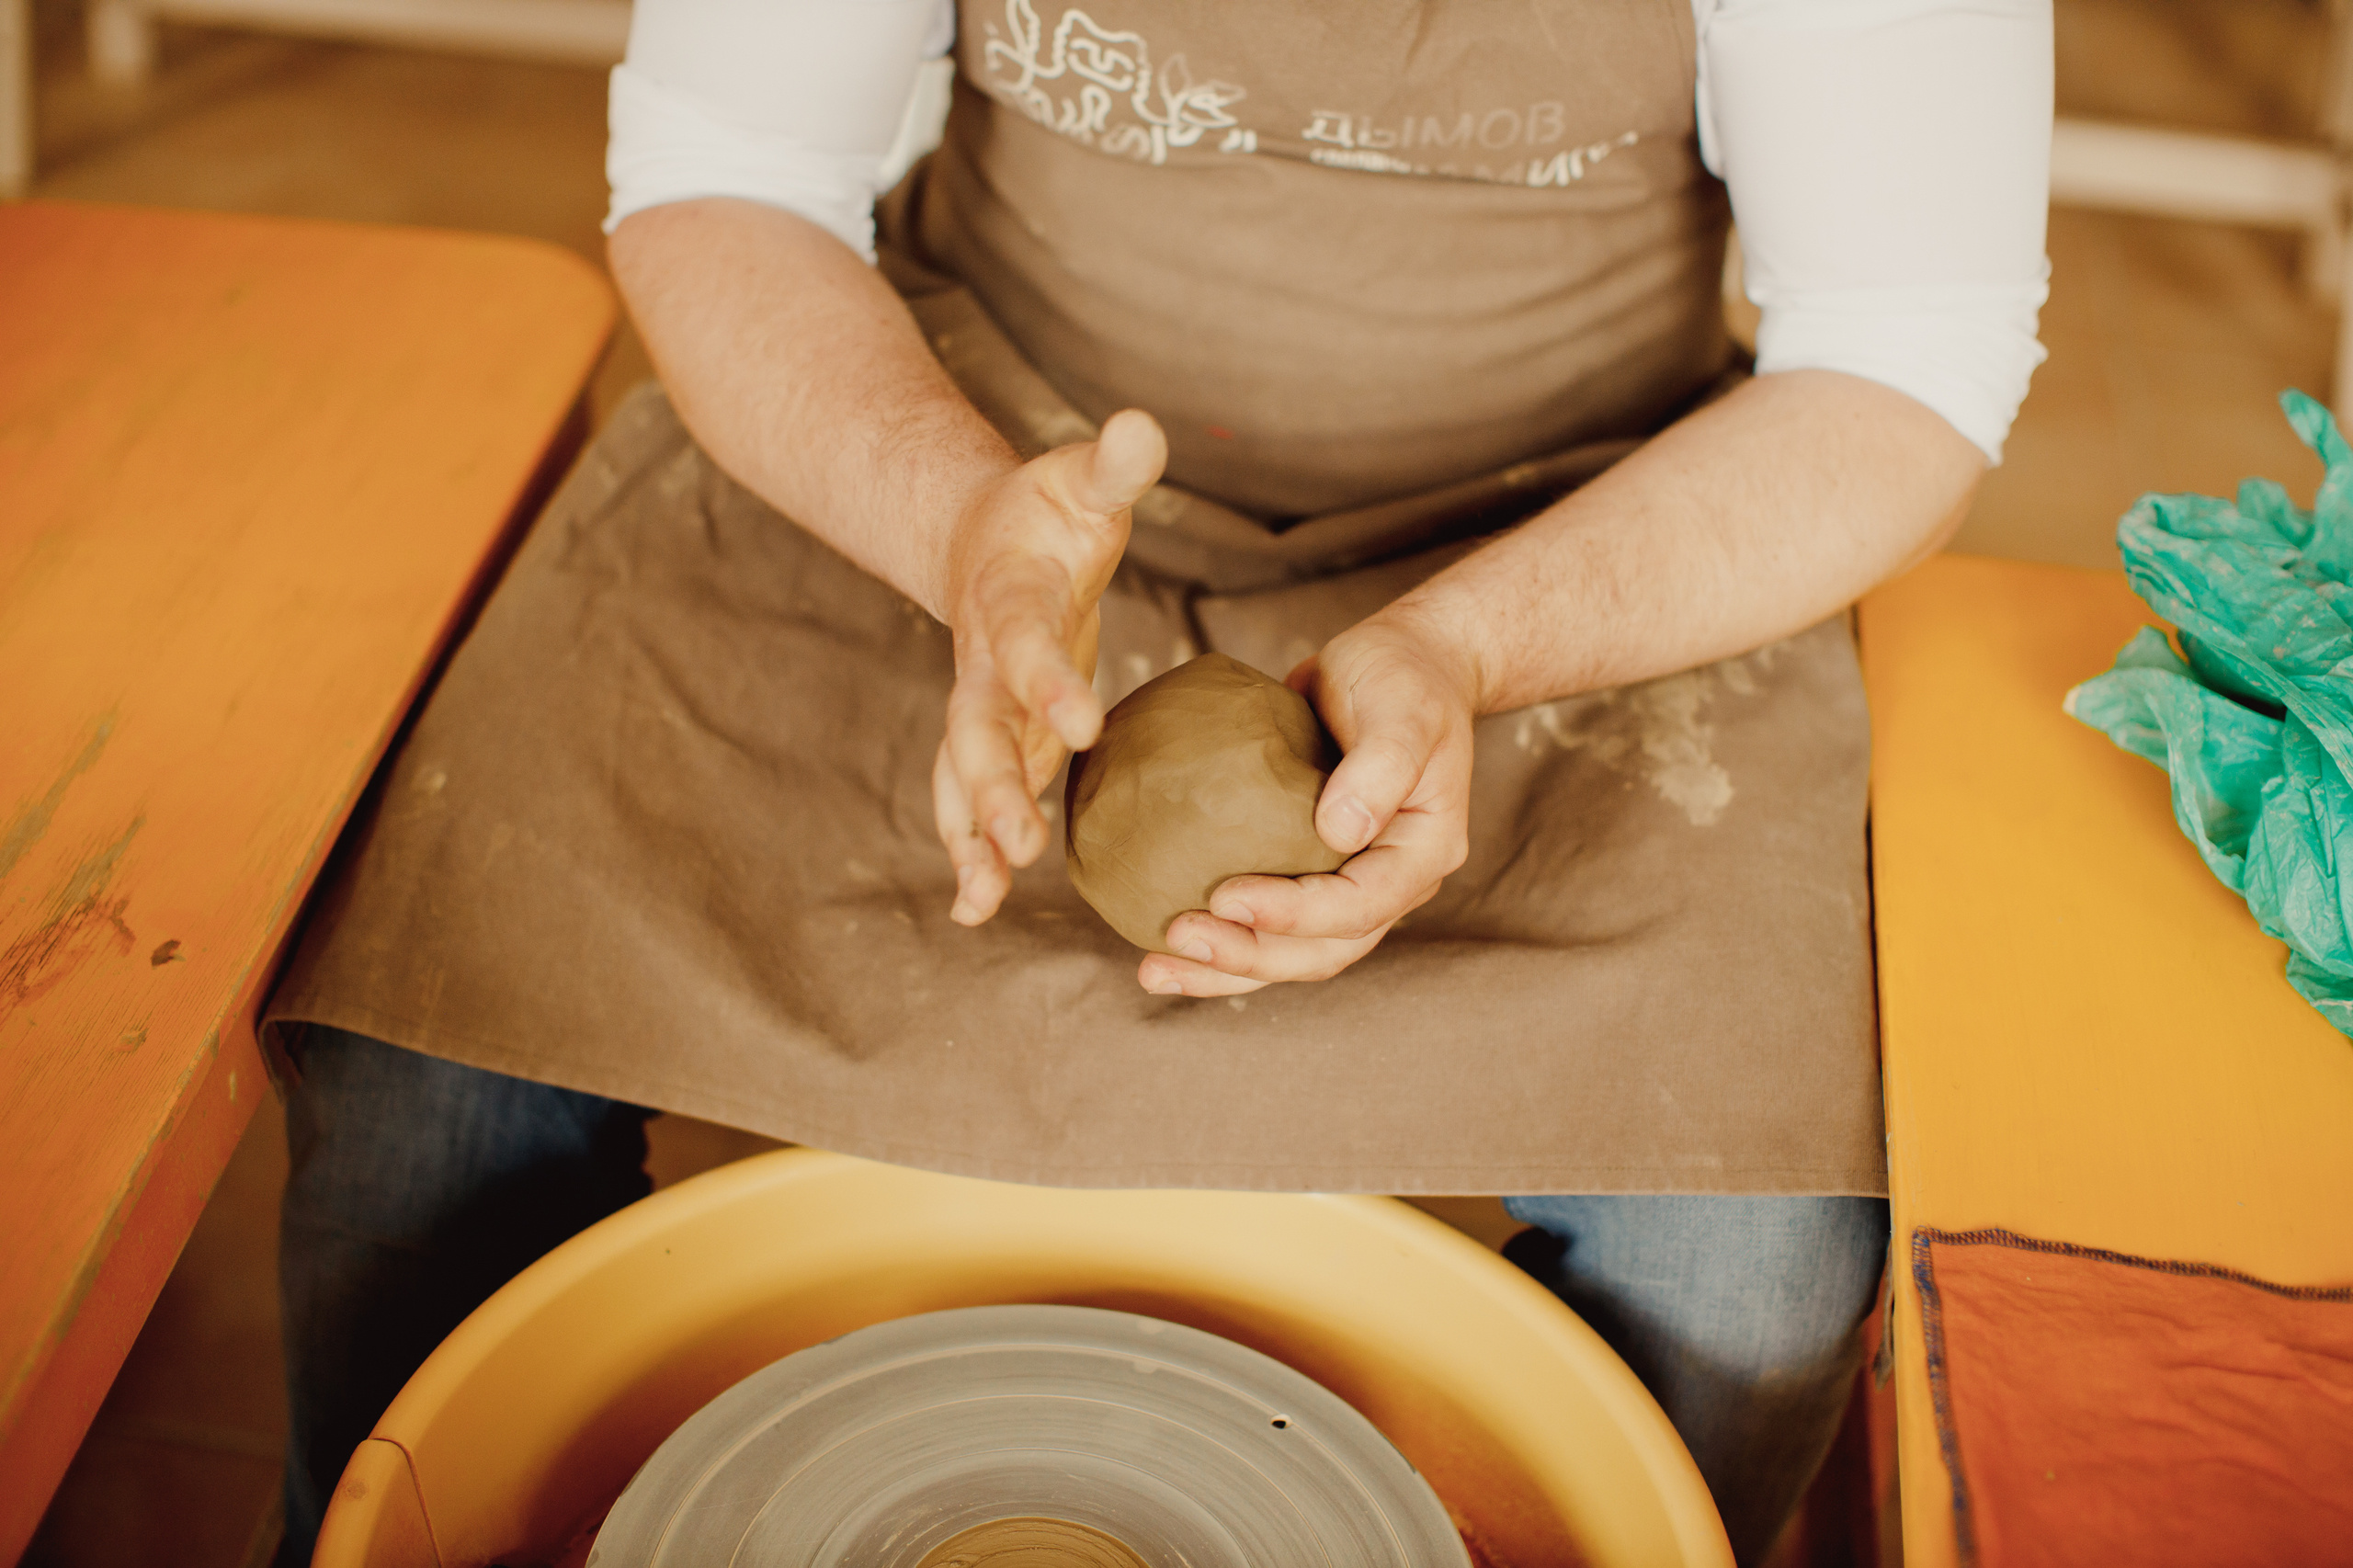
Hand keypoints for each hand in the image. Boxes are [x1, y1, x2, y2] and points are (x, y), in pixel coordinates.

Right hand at [935, 410, 1166, 925]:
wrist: (980, 542)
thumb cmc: (1047, 513)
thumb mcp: (1080, 481)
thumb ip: (1112, 463)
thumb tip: (1140, 425)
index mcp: (1009, 603)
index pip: (1025, 645)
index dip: (1049, 683)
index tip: (1083, 724)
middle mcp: (983, 665)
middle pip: (978, 730)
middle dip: (993, 788)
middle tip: (1019, 840)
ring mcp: (984, 709)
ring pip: (965, 778)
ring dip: (971, 837)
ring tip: (979, 899)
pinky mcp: (999, 739)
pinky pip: (975, 801)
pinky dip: (972, 852)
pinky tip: (974, 908)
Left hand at [1136, 608, 1480, 995]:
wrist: (1400, 663)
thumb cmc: (1404, 679)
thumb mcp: (1402, 711)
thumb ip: (1380, 766)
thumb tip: (1340, 832)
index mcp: (1421, 855)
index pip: (1359, 907)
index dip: (1295, 915)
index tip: (1227, 898)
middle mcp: (1386, 883)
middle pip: (1320, 950)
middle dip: (1248, 956)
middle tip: (1177, 938)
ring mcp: (1346, 882)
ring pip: (1289, 950)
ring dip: (1223, 967)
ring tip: (1154, 970)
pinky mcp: (1305, 870)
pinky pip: (1265, 918)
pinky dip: (1220, 934)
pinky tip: (1160, 937)